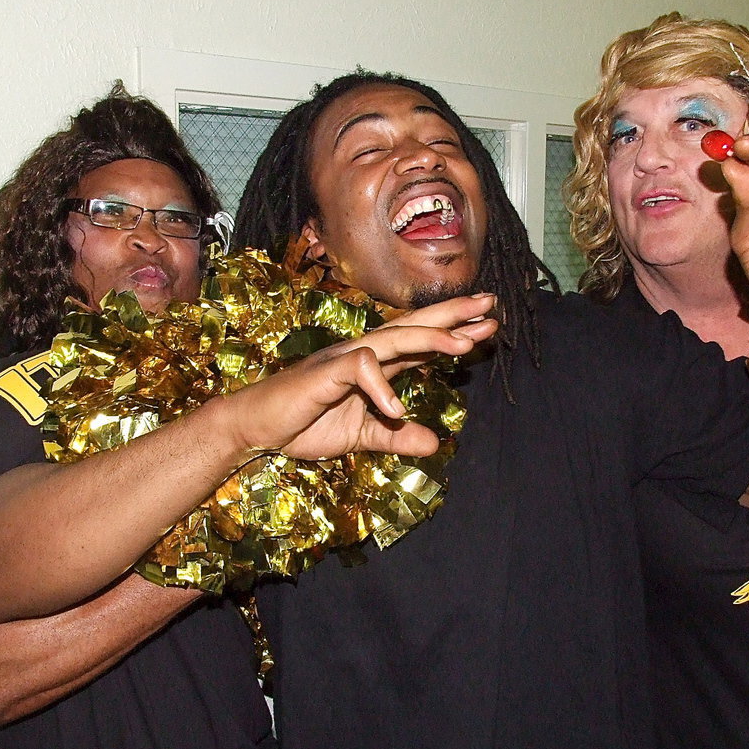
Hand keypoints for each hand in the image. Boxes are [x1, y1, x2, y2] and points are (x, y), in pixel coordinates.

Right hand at [221, 293, 497, 461]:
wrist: (257, 428)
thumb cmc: (304, 424)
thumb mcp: (362, 437)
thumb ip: (397, 438)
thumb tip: (436, 444)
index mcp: (374, 365)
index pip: (421, 342)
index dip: (454, 332)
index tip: (487, 326)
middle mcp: (363, 353)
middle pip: (414, 327)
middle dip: (453, 315)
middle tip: (491, 304)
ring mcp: (344, 359)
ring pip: (393, 339)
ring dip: (429, 339)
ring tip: (464, 344)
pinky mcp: (325, 373)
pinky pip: (360, 370)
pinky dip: (381, 389)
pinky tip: (398, 410)